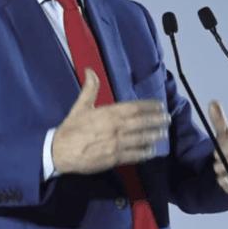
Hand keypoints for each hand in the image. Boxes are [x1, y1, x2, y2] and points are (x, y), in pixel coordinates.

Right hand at [52, 69, 170, 174]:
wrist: (60, 152)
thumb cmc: (71, 129)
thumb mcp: (80, 106)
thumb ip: (89, 88)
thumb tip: (90, 70)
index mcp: (108, 113)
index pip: (134, 107)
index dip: (149, 106)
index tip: (160, 105)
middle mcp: (115, 128)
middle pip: (141, 122)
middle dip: (156, 120)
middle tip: (167, 118)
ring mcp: (116, 144)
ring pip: (141, 139)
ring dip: (154, 135)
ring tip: (163, 133)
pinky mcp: (114, 158)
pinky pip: (134, 155)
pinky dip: (145, 153)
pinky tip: (152, 150)